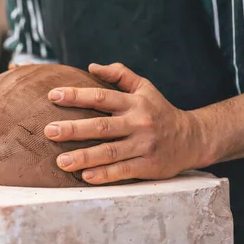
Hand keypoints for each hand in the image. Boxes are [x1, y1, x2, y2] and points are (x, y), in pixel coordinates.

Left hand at [43, 63, 206, 183]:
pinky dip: (105, 175)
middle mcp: (138, 123)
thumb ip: (120, 75)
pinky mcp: (149, 166)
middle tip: (49, 131)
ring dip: (84, 157)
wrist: (193, 138)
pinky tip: (86, 177)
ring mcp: (144, 145)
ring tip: (61, 161)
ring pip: (110, 152)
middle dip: (74, 129)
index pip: (101, 96)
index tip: (53, 96)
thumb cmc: (160, 111)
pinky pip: (124, 171)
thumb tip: (92, 66)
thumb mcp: (145, 88)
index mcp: (134, 102)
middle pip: (101, 126)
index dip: (76, 95)